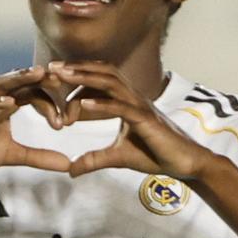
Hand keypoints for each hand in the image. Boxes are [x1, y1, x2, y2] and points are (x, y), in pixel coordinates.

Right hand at [0, 66, 70, 178]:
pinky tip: (10, 103)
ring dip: (20, 77)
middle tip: (63, 77)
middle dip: (41, 77)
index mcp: (7, 105)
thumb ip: (39, 157)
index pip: (33, 93)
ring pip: (2, 84)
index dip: (51, 102)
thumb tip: (68, 164)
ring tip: (38, 73)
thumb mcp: (13, 155)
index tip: (67, 119)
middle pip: (21, 81)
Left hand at [49, 61, 218, 178]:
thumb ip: (94, 159)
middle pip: (103, 73)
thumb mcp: (117, 157)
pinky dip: (103, 103)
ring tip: (62, 75)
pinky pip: (122, 107)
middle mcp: (133, 98)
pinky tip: (84, 103)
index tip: (54, 81)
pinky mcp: (146, 120)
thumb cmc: (156, 155)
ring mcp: (140, 106)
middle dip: (76, 68)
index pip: (99, 81)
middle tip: (51, 67)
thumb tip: (71, 169)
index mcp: (126, 101)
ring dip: (85, 77)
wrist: (186, 164)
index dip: (77, 80)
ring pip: (111, 83)